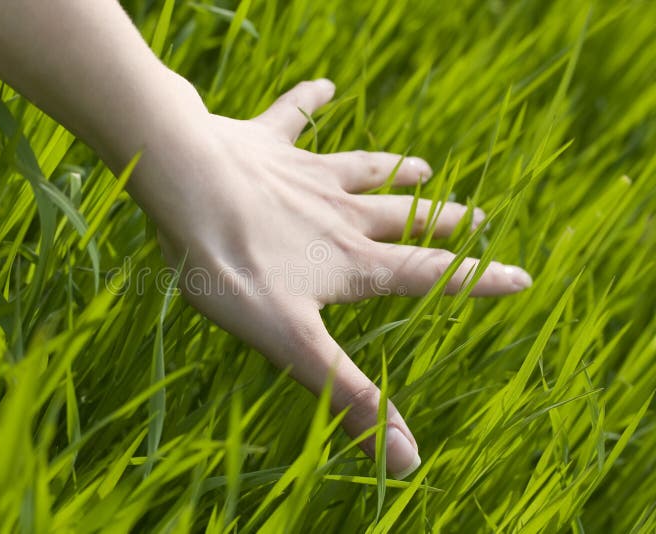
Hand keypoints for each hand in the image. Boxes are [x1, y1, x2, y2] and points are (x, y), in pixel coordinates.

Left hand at [130, 79, 531, 478]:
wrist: (183, 185)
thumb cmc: (232, 266)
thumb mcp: (292, 345)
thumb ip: (349, 396)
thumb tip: (407, 460)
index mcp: (350, 263)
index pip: (428, 274)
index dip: (476, 280)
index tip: (521, 278)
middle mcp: (338, 214)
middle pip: (404, 217)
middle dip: (443, 220)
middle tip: (478, 214)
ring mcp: (304, 173)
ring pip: (362, 169)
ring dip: (394, 168)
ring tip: (424, 165)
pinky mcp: (265, 144)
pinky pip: (295, 115)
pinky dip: (311, 100)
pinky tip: (326, 84)